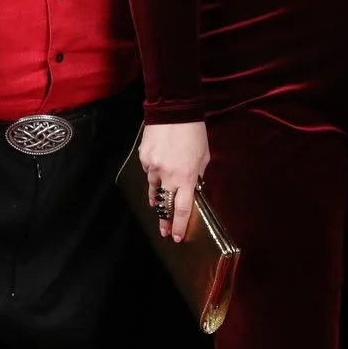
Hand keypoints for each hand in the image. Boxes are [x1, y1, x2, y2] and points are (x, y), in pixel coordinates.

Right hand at [137, 122, 210, 241]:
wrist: (174, 111)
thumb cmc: (194, 134)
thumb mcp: (204, 157)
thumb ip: (198, 175)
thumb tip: (193, 188)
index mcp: (187, 177)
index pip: (182, 208)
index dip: (179, 225)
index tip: (176, 237)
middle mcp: (169, 176)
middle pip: (164, 206)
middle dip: (164, 220)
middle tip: (164, 231)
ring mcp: (153, 168)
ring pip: (154, 189)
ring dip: (158, 195)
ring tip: (158, 201)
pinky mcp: (143, 159)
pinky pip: (149, 172)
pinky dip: (154, 172)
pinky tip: (159, 163)